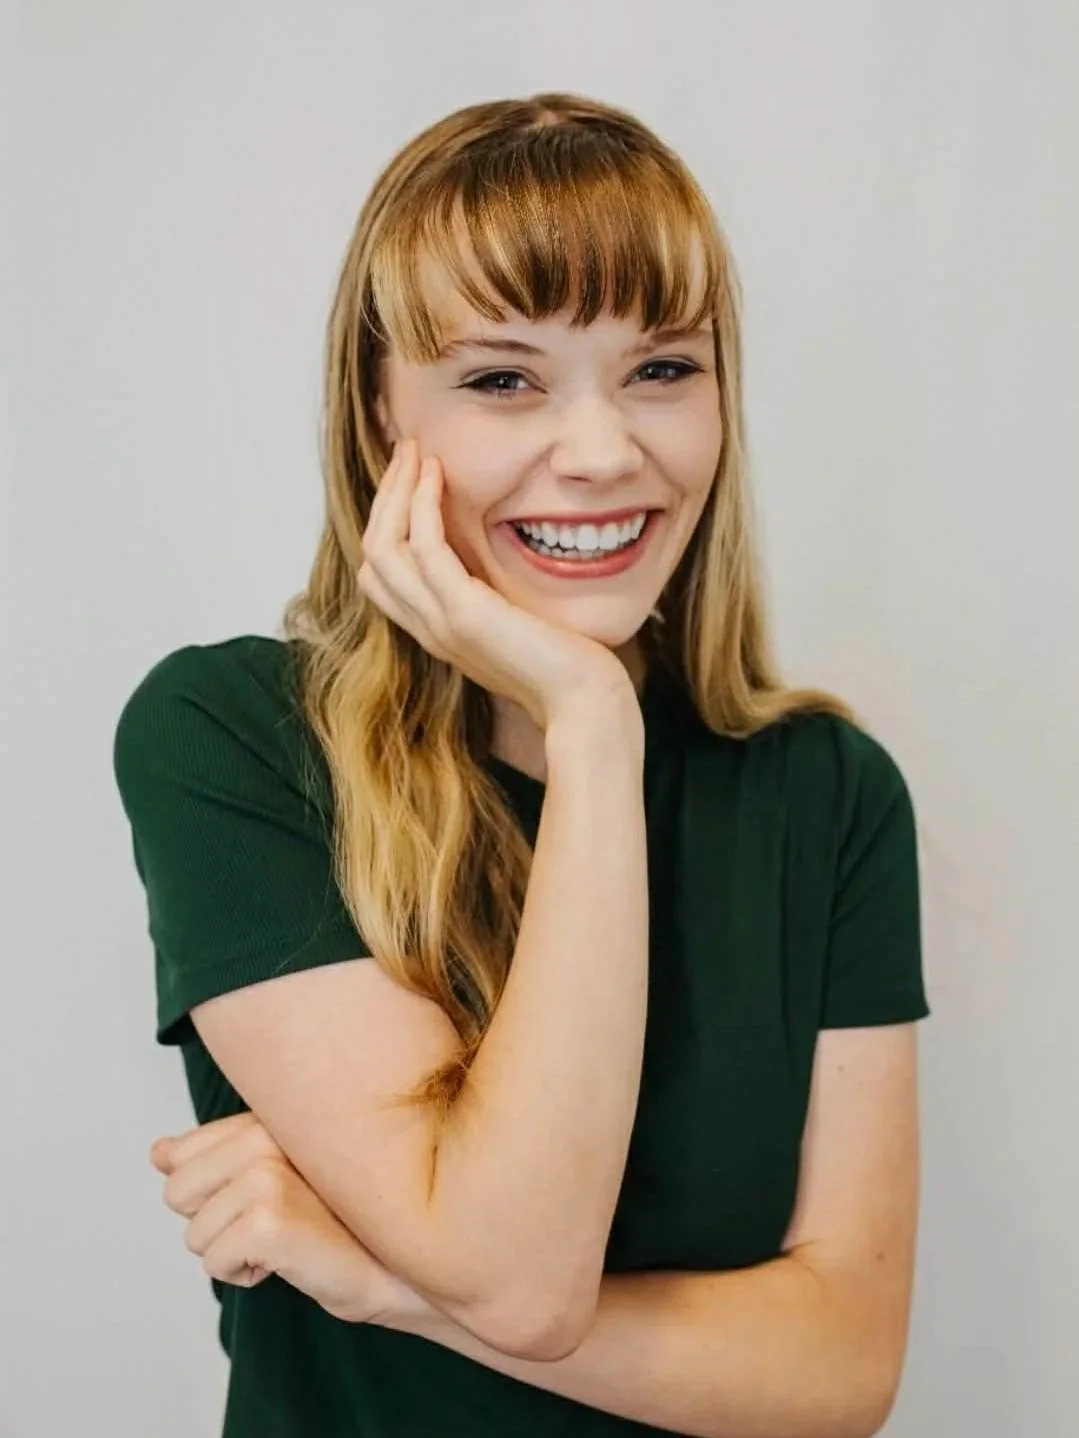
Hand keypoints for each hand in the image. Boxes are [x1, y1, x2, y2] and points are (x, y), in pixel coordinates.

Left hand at [151, 1112, 425, 1326]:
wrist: (400, 1268)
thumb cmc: (344, 1224)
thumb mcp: (275, 1179)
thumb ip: (216, 1157)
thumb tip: (157, 1152)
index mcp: (268, 1116)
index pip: (184, 1153)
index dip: (213, 1192)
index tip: (267, 1198)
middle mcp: (267, 1133)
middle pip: (176, 1192)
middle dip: (214, 1221)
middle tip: (276, 1221)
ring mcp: (268, 1173)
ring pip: (193, 1233)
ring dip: (232, 1250)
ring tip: (287, 1238)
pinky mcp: (268, 1219)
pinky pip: (213, 1261)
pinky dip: (243, 1274)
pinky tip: (286, 1261)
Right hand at [357, 438, 636, 731]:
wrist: (585, 706)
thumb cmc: (568, 667)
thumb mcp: (518, 626)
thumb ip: (497, 598)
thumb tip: (500, 561)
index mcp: (439, 632)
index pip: (382, 575)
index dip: (386, 523)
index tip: (411, 480)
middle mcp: (430, 629)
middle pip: (373, 555)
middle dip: (384, 497)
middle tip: (406, 451)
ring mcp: (442, 623)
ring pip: (384, 546)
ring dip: (396, 491)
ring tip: (415, 451)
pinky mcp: (465, 614)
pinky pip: (423, 548)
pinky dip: (421, 505)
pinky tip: (436, 475)